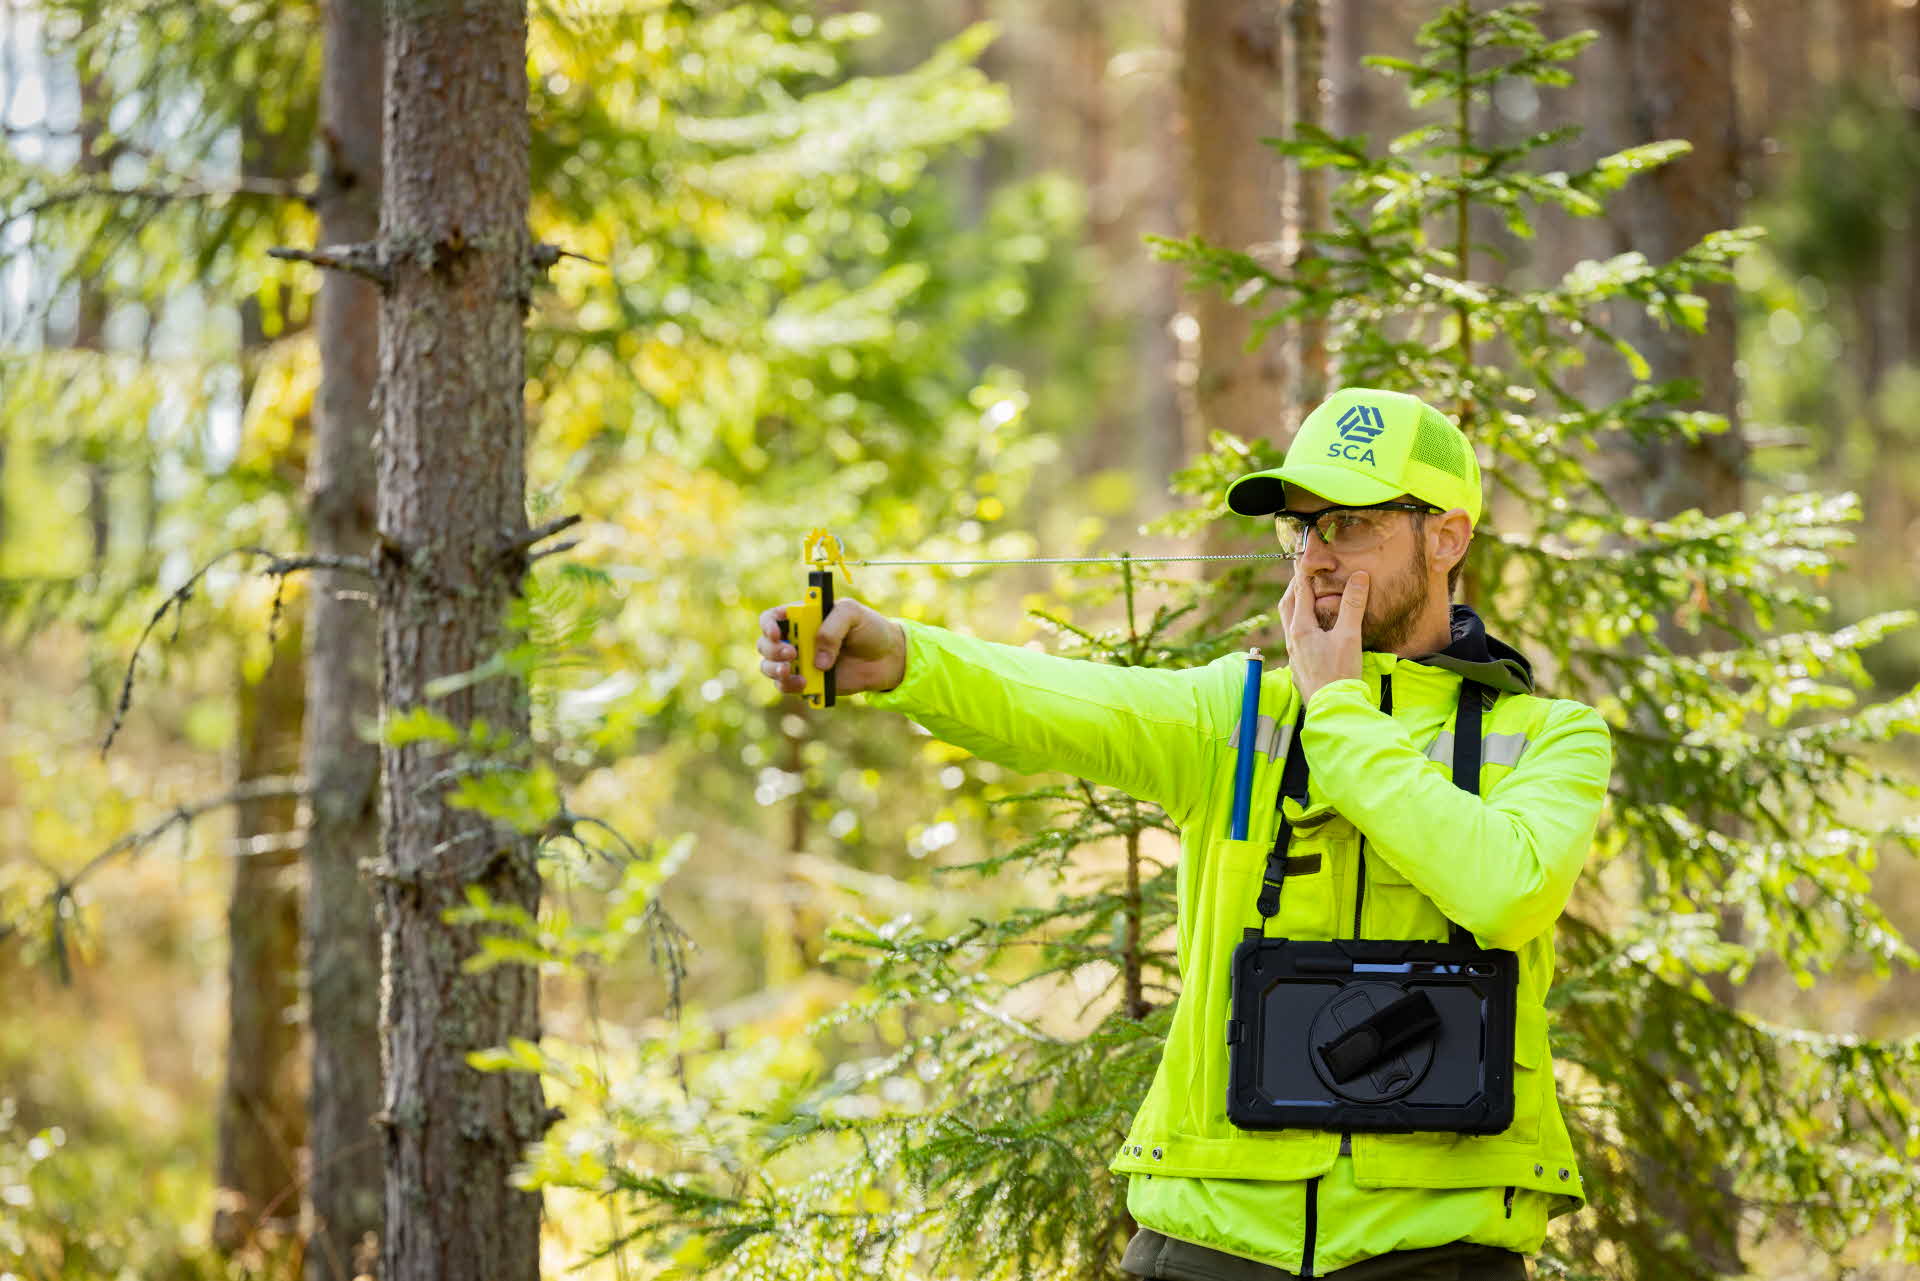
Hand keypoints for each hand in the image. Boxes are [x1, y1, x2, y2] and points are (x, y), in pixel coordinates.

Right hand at [756, 598, 907, 696]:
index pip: (772, 617)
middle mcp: (796, 638)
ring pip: (769, 667)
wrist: (888, 657)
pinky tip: (806, 684)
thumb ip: (832, 629)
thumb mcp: (853, 614)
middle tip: (792, 654)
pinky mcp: (807, 681)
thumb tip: (818, 661)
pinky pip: (787, 686)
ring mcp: (800, 661)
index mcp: (803, 616)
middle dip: (773, 650)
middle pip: (765, 644)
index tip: (777, 633)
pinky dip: (790, 687)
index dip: (768, 624)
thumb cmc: (869, 628)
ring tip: (793, 672)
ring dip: (775, 670)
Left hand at [1281, 571, 1367, 704]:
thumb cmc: (1339, 673)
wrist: (1333, 708)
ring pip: (1289, 621)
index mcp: (1300, 628)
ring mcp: (1294, 653)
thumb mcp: (1349, 636)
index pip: (1299, 591)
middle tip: (1304, 574)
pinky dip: (1301, 622)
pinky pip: (1295, 635)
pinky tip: (1313, 627)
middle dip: (1294, 587)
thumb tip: (1358, 576)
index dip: (1303, 572)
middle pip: (1287, 604)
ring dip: (1296, 605)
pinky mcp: (1300, 664)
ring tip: (1307, 597)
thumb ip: (1352, 605)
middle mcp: (1292, 639)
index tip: (1305, 556)